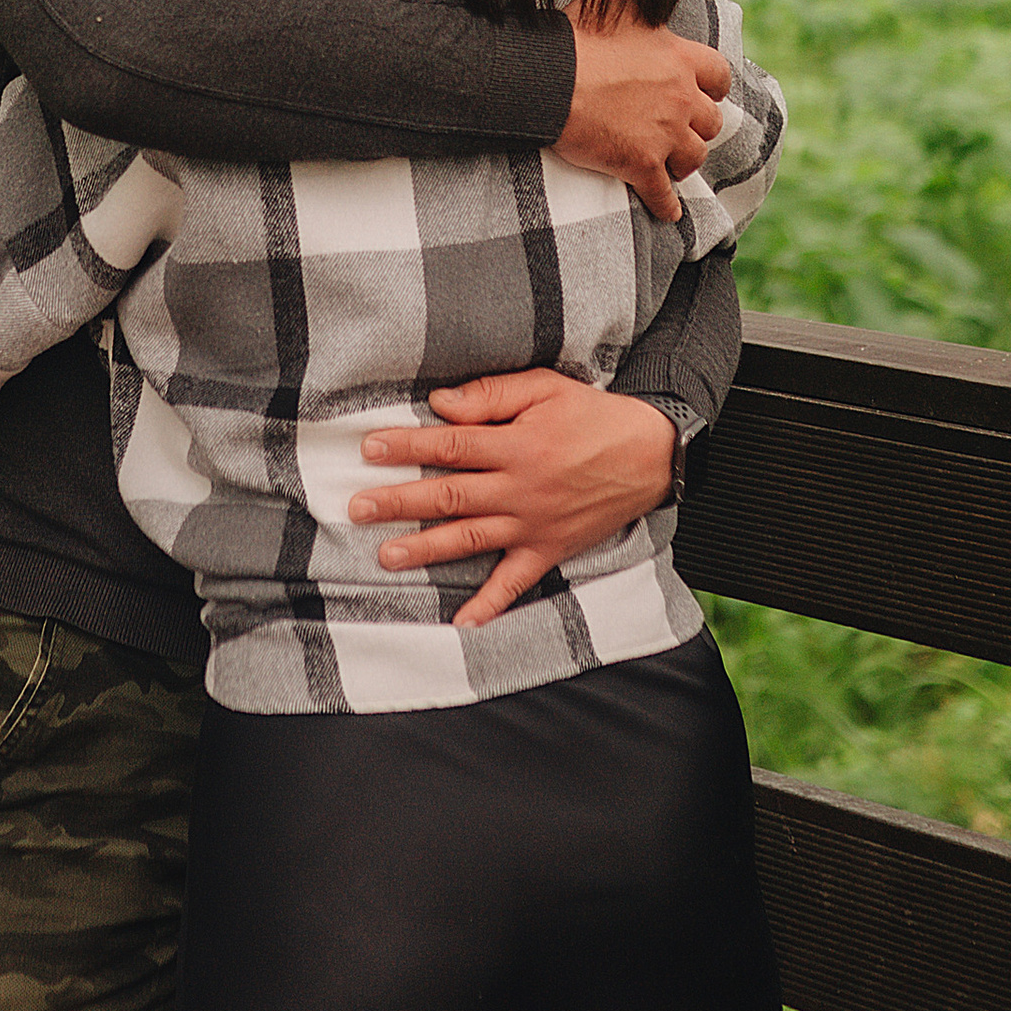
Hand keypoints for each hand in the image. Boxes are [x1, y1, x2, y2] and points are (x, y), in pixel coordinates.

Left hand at [351, 369, 677, 629]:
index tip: (369, 448)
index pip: (451, 445)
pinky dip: (490, 605)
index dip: (407, 446)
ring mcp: (534, 525)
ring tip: (387, 556)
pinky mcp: (549, 550)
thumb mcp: (546, 388)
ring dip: (427, 549)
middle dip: (400, 501)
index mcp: (517, 445)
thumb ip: (491, 395)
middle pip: (450, 495)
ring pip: (471, 538)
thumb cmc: (594, 416)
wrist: (652, 455)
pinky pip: (515, 583)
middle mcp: (521, 489)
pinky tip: (462, 622)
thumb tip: (440, 405)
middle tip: (358, 508)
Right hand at [556, 5, 729, 221]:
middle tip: (684, 130)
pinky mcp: (641, 165)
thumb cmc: (577, 37)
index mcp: (680, 60)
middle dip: (698, 127)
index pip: (719, 76)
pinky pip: (664, 194)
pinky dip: (668, 206)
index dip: (713, 87)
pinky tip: (669, 213)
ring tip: (673, 165)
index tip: (706, 92)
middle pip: (711, 122)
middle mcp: (681, 99)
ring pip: (693, 158)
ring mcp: (664, 136)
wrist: (549, 81)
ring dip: (684, 162)